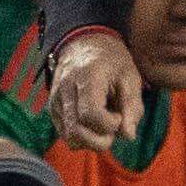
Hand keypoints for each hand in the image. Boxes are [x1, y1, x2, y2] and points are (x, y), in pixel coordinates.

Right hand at [49, 30, 143, 148]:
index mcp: (86, 78)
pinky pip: (65, 134)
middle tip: (113, 126)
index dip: (109, 124)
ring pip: (69, 138)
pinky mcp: (53, 109)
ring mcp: (55, 100)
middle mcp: (65, 90)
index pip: (90, 115)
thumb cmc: (111, 60)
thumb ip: (132, 106)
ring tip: (103, 124)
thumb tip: (128, 136)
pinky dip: (82, 137)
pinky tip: (93, 123)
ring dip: (91, 141)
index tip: (119, 115)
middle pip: (76, 132)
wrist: (84, 44)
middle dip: (100, 140)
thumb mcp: (130, 76)